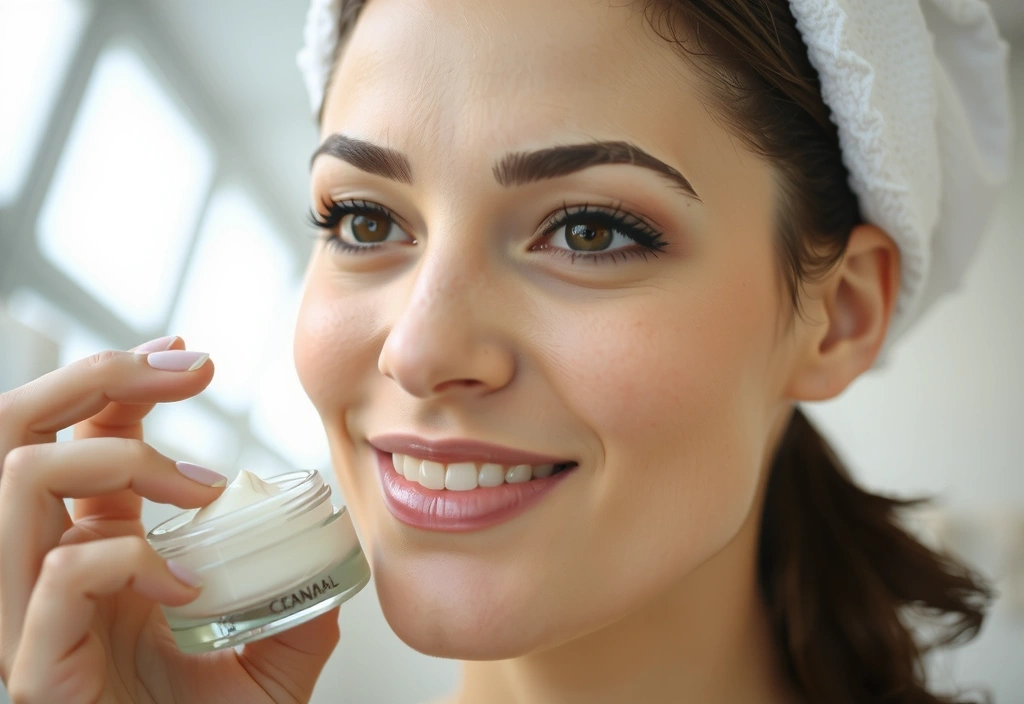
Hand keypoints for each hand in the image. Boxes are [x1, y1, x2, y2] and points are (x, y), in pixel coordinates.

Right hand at [0, 337, 339, 703]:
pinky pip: (60, 574)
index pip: (81, 436)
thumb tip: (338, 562)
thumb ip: (296, 608)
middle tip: (185, 370)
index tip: (193, 355)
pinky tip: (185, 587)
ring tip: (200, 495)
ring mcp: (34, 612)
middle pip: (23, 431)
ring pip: (20, 479)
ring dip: (120, 460)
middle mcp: (52, 569)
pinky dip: (130, 559)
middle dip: (101, 378)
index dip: (125, 381)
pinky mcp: (36, 664)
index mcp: (98, 554)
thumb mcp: (270, 662)